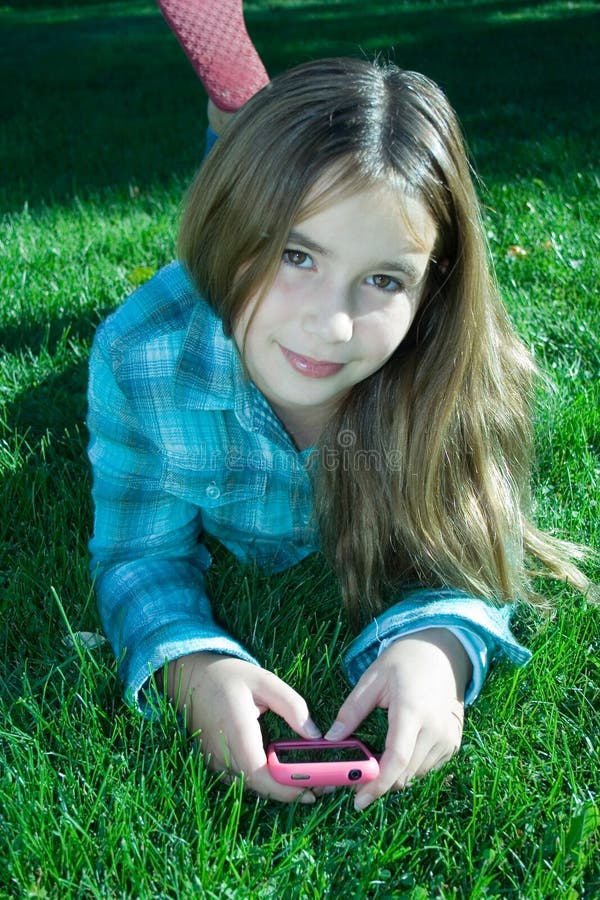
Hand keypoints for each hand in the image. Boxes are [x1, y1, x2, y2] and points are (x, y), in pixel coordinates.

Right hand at [165, 652, 321, 802]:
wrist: (191, 677)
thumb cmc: (228, 676)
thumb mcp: (265, 681)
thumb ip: (292, 706)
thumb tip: (315, 735)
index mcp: (236, 732)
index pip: (260, 775)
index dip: (285, 790)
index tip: (312, 792)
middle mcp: (222, 753)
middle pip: (259, 786)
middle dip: (290, 791)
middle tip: (321, 785)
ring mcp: (215, 761)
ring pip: (250, 786)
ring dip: (278, 788)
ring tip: (308, 778)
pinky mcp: (214, 762)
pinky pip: (241, 778)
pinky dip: (263, 780)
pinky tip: (282, 770)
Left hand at [325, 628, 471, 809]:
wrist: (442, 651)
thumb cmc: (404, 660)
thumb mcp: (372, 678)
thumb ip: (351, 710)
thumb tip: (330, 739)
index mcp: (411, 711)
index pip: (395, 760)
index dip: (376, 784)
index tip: (357, 800)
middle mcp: (434, 729)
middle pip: (405, 774)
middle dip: (379, 783)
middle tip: (357, 780)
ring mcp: (448, 738)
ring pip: (417, 775)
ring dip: (395, 777)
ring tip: (375, 764)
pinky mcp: (454, 742)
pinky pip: (429, 768)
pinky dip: (410, 768)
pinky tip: (397, 753)